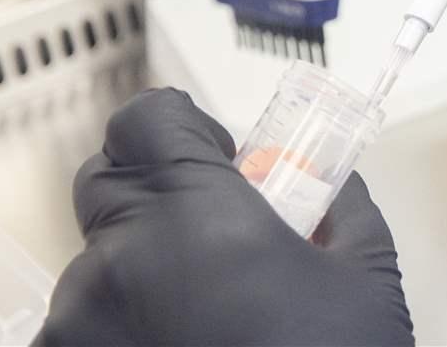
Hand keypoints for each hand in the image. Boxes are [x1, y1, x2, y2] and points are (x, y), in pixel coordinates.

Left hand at [34, 89, 410, 345]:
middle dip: (157, 195)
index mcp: (196, 217)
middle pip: (108, 183)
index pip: (146, 120)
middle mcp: (119, 262)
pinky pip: (84, 332)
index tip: (221, 159)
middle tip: (217, 238)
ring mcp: (78, 328)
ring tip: (206, 324)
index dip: (182, 128)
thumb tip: (324, 183)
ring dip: (141, 276)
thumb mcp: (367, 277)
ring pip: (97, 266)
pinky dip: (122, 335)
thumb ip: (341, 207)